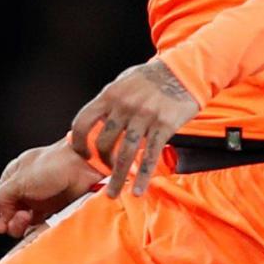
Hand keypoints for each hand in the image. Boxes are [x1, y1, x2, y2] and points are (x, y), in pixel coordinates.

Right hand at [0, 142, 95, 237]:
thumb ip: (2, 197)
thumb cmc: (54, 165)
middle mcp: (24, 189)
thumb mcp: (19, 179)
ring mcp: (39, 199)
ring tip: (30, 219)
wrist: (84, 166)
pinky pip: (39, 224)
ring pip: (23, 222)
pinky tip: (38, 228)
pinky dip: (36, 229)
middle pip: (8, 214)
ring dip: (22, 226)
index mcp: (13, 177)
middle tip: (21, 219)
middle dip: (10, 221)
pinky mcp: (54, 209)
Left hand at [67, 57, 199, 195]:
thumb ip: (110, 102)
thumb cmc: (153, 76)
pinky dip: (143, 176)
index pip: (83, 122)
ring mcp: (145, 116)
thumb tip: (97, 121)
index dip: (78, 142)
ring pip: (125, 154)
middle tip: (105, 172)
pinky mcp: (164, 126)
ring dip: (117, 177)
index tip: (82, 154)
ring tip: (113, 193)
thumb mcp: (124, 82)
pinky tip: (138, 190)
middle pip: (104, 142)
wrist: (184, 70)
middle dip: (102, 162)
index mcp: (110, 95)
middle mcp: (125, 106)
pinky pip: (150, 155)